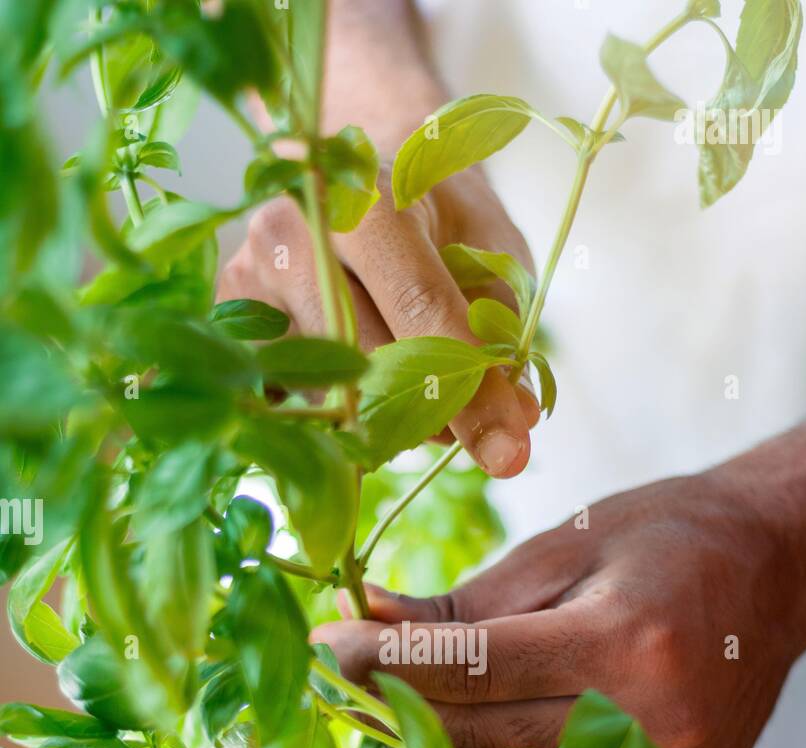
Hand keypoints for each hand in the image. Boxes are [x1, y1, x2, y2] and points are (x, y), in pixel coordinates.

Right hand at [219, 166, 538, 476]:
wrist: (358, 174)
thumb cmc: (435, 214)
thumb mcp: (492, 254)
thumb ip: (504, 335)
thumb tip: (512, 429)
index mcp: (367, 197)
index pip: (420, 307)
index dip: (469, 389)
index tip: (506, 452)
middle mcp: (295, 229)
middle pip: (367, 361)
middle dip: (430, 412)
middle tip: (468, 429)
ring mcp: (250, 275)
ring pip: (328, 391)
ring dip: (384, 419)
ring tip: (415, 395)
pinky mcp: (231, 319)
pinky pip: (293, 399)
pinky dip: (339, 414)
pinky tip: (361, 390)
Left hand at [314, 467, 801, 747]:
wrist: (777, 575)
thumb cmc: (667, 541)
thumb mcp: (565, 545)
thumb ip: (466, 602)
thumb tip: (366, 625)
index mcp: (627, 640)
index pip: (475, 668)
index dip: (385, 664)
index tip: (323, 651)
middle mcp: (653, 724)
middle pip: (486, 739)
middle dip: (399, 713)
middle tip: (339, 687)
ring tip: (395, 723)